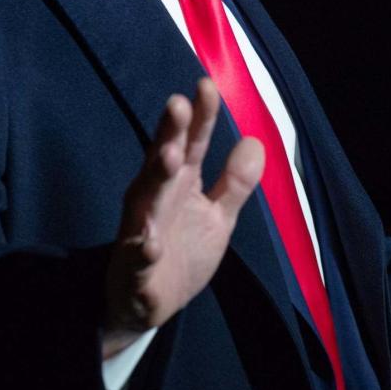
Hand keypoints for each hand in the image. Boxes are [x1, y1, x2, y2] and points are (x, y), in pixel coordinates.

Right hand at [103, 78, 264, 356]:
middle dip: (170, 133)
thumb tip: (256, 140)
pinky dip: (142, 250)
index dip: (200, 116)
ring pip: (145, 201)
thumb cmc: (181, 250)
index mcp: (179, 183)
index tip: (206, 84)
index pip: (191, 143)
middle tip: (177, 103)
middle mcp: (155, 198)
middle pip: (162, 160)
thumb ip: (235, 182)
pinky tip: (149, 244)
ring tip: (168, 156)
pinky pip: (138, 257)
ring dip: (155, 178)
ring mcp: (141, 231)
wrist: (144, 305)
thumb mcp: (218, 216)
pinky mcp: (135, 268)